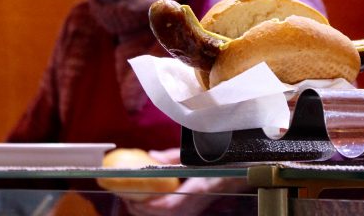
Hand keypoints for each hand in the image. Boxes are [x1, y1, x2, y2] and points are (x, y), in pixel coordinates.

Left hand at [123, 148, 247, 215]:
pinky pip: (169, 213)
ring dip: (145, 210)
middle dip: (140, 208)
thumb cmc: (219, 160)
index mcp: (198, 188)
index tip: (133, 194)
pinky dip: (153, 209)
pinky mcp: (191, 209)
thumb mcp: (196, 153)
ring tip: (132, 198)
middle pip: (163, 215)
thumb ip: (173, 157)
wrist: (237, 171)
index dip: (149, 204)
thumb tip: (151, 157)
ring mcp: (193, 209)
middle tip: (125, 195)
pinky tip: (145, 200)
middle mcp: (195, 203)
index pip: (170, 205)